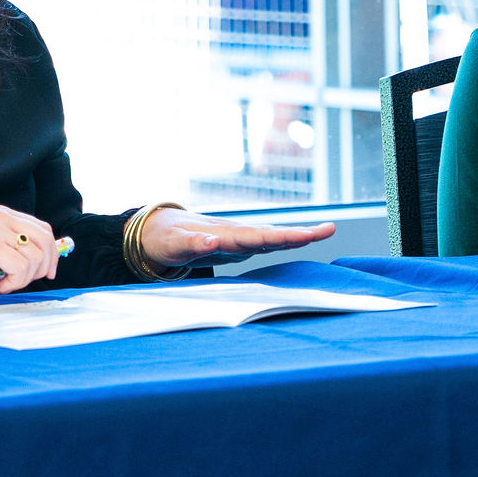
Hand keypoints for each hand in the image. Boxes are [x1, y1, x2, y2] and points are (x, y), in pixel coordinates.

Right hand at [0, 205, 58, 300]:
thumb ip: (19, 249)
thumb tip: (51, 259)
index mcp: (3, 215)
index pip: (43, 229)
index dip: (51, 253)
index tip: (47, 273)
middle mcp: (0, 217)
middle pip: (45, 239)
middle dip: (43, 266)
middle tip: (25, 281)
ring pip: (35, 256)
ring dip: (25, 278)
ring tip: (5, 283)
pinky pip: (21, 266)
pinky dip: (15, 282)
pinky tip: (0, 286)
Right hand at [136, 209, 336, 268]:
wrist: (153, 233)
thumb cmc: (195, 238)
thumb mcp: (226, 245)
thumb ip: (251, 244)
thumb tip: (282, 244)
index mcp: (240, 239)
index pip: (274, 238)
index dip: (298, 236)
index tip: (324, 231)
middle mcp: (226, 236)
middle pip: (261, 236)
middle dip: (286, 237)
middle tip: (312, 234)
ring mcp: (204, 239)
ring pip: (231, 238)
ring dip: (254, 238)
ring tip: (275, 238)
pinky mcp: (179, 243)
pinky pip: (191, 244)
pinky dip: (201, 242)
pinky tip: (210, 242)